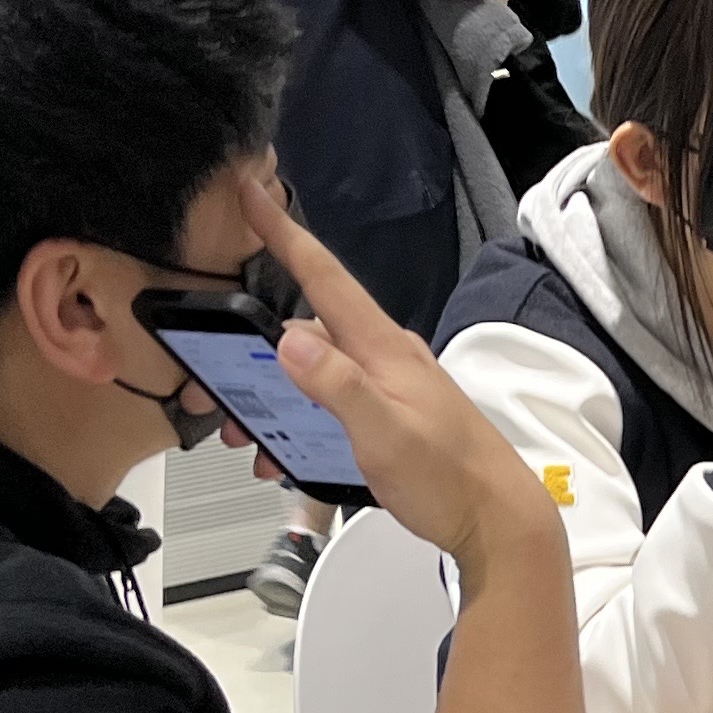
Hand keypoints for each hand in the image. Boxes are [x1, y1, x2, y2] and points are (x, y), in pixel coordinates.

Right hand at [249, 176, 554, 568]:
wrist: (499, 520)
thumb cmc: (452, 481)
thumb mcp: (384, 435)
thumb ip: (337, 385)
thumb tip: (290, 339)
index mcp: (383, 349)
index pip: (324, 276)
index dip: (284, 233)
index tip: (254, 192)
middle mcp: (385, 356)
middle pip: (306, 328)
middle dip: (252, 350)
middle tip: (214, 380)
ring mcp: (389, 383)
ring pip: (314, 371)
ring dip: (274, 397)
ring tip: (249, 434)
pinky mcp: (390, 412)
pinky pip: (332, 401)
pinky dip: (300, 420)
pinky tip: (287, 452)